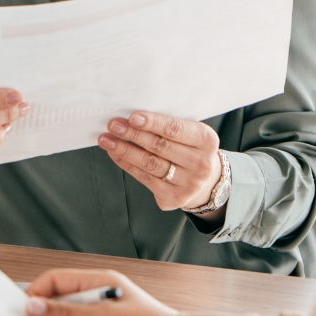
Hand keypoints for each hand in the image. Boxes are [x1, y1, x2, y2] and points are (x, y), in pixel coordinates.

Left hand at [98, 111, 220, 212]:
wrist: (207, 181)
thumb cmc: (192, 149)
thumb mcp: (192, 133)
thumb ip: (170, 125)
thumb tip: (133, 118)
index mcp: (207, 141)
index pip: (175, 130)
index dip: (153, 123)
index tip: (132, 117)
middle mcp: (201, 164)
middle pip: (160, 147)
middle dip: (133, 134)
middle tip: (114, 125)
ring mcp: (188, 184)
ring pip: (150, 164)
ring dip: (125, 150)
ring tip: (107, 140)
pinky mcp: (173, 198)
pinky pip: (145, 178)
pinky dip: (127, 164)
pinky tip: (115, 154)